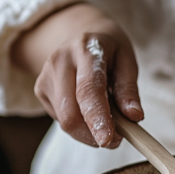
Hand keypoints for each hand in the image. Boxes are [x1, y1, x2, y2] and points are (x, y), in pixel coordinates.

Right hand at [12, 3, 143, 147]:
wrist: (80, 33)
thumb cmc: (109, 50)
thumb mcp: (127, 61)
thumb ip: (129, 90)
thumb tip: (134, 117)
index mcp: (86, 50)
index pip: (88, 91)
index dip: (97, 119)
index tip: (108, 141)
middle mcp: (60, 61)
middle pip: (70, 113)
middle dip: (94, 134)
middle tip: (117, 138)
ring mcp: (45, 76)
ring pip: (64, 121)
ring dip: (88, 133)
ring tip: (106, 120)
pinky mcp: (40, 90)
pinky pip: (60, 120)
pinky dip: (80, 125)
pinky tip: (89, 109)